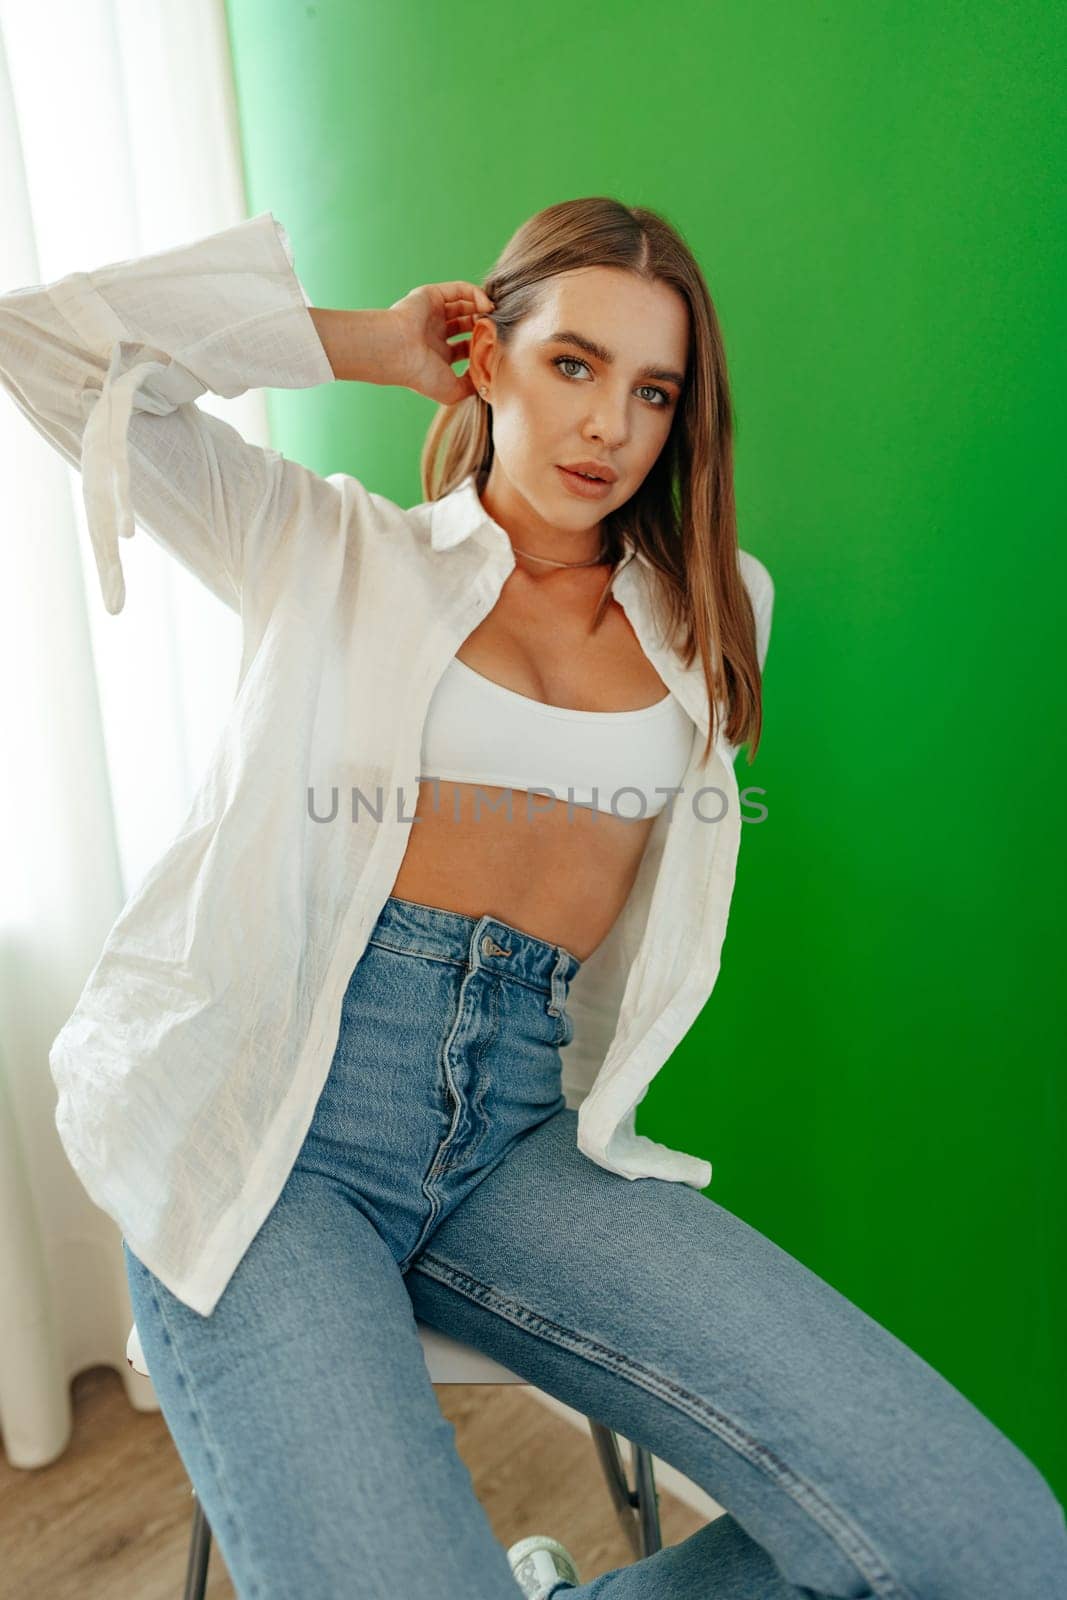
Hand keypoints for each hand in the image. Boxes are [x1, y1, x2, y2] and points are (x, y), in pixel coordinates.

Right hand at [387, 281, 495, 404]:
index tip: (497, 348)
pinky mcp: (432, 295)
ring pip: (464, 305)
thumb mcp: (452, 391)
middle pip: (466, 324)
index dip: (482, 347)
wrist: (397, 350)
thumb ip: (471, 386)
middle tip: (498, 329)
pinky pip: (459, 289)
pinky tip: (486, 304)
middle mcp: (434, 333)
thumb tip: (486, 379)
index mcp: (437, 355)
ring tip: (495, 315)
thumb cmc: (420, 374)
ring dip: (481, 308)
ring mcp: (432, 313)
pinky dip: (475, 293)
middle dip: (483, 326)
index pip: (465, 348)